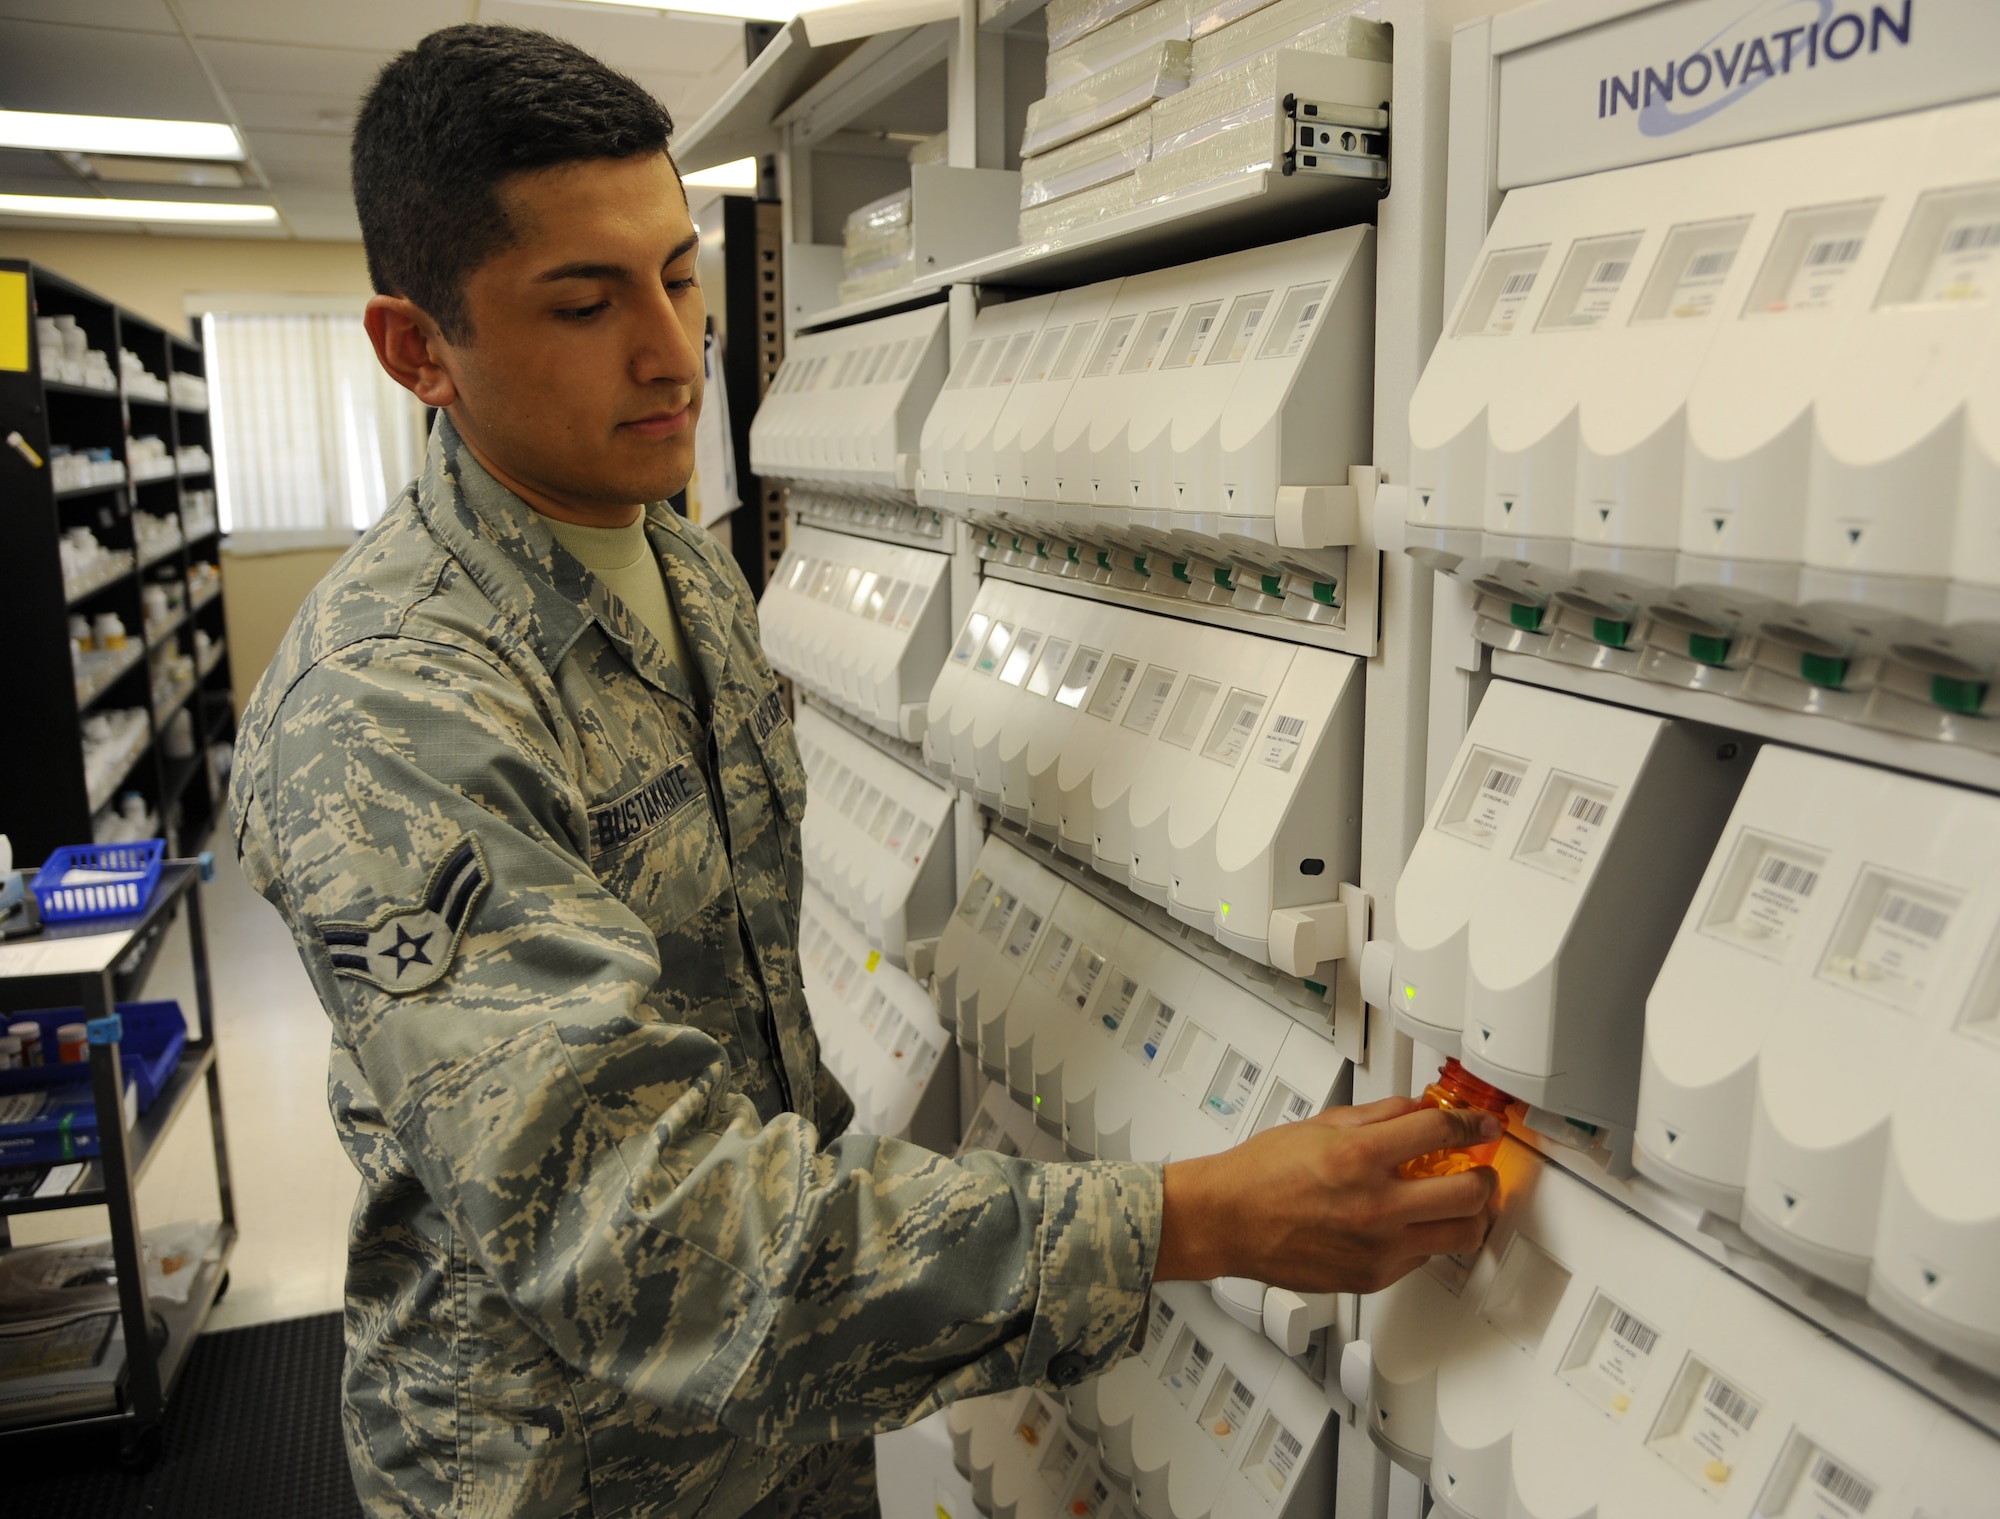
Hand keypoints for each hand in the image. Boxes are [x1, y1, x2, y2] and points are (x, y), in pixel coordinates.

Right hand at [1153, 1097, 1499, 1293]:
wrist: (1226, 1221)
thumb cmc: (1259, 1174)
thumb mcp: (1320, 1124)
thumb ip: (1377, 1116)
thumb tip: (1417, 1110)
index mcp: (1358, 1156)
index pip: (1441, 1132)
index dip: (1472, 1125)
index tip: (1480, 1126)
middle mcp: (1373, 1205)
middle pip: (1468, 1194)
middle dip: (1484, 1177)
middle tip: (1481, 1170)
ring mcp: (1376, 1247)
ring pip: (1459, 1237)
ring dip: (1470, 1215)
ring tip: (1461, 1203)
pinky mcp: (1372, 1277)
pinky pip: (1424, 1259)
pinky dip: (1429, 1239)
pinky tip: (1414, 1224)